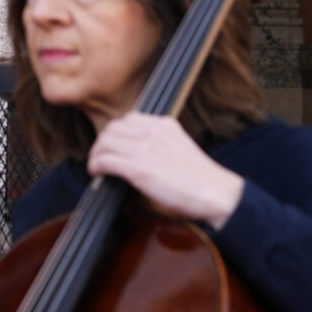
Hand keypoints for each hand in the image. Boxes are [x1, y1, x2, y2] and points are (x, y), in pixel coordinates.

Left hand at [87, 112, 244, 230]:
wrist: (215, 192)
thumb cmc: (201, 178)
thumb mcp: (180, 148)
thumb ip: (160, 143)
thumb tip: (138, 152)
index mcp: (165, 125)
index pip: (129, 119)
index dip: (116, 133)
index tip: (114, 146)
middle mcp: (154, 132)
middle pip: (112, 128)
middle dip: (102, 143)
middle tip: (102, 157)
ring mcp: (146, 149)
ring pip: (104, 142)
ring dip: (96, 155)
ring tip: (98, 167)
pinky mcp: (139, 168)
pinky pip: (104, 160)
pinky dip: (96, 167)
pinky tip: (99, 175)